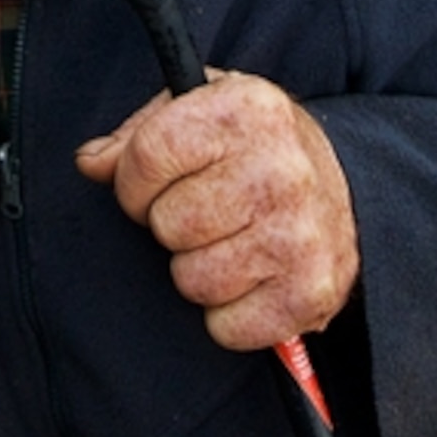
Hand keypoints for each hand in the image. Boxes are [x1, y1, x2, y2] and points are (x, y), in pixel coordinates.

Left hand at [74, 72, 358, 352]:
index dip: (134, 182)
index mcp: (246, 109)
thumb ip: (138, 135)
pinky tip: (251, 279)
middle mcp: (281, 169)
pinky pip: (226, 327)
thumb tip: (90, 163)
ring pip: (192, 279)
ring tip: (230, 243)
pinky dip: (228, 315)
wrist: (346, 193)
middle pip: (167, 223)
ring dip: (198, 270)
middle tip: (205, 214)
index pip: (149, 155)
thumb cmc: (254, 150)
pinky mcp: (309, 293)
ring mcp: (299, 235)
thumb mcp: (201, 113)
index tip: (150, 186)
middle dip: (170, 225)